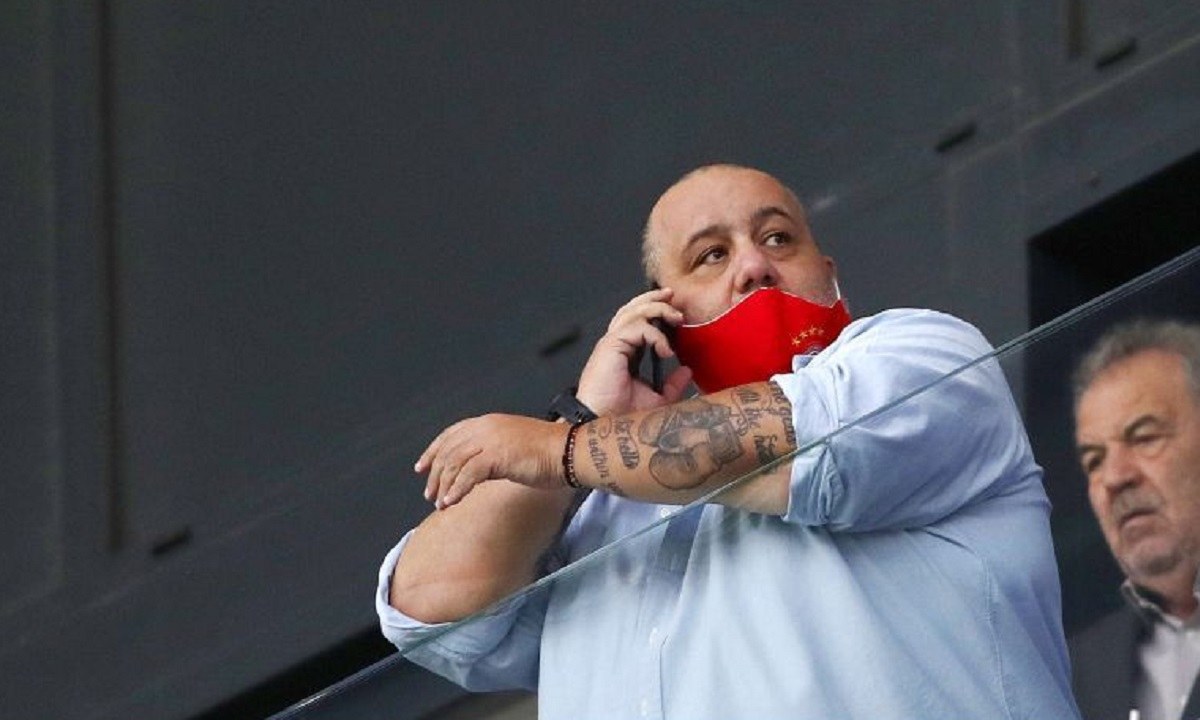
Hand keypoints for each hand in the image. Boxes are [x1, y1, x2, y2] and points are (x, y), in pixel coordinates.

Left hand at [416, 414, 569, 508]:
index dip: (433, 450)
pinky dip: (456, 490)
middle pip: (449, 450)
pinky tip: (451, 502)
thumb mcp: (514, 448)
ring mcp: (490, 440)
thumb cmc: (550, 453)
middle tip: (429, 493)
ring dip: (444, 485)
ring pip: (454, 463)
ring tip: (440, 502)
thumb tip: (477, 472)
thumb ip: (493, 455)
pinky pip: (467, 475)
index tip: (422, 467)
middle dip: (435, 473)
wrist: (570, 451)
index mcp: (489, 422)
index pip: (452, 434)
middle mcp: (486, 427)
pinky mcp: (496, 456)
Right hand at [576, 288, 692, 414]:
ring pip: (633, 311)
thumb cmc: (622, 414)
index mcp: (625, 351)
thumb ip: (672, 385)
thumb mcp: (657, 399)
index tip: (677, 314)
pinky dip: (655, 335)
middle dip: (655, 300)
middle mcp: (617, 343)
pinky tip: (666, 351)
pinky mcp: (610, 345)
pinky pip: (636, 327)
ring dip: (657, 309)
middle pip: (632, 308)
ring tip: (676, 318)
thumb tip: (687, 371)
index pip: (639, 321)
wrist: (604, 423)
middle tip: (675, 300)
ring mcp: (612, 342)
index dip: (656, 311)